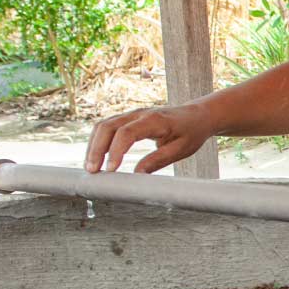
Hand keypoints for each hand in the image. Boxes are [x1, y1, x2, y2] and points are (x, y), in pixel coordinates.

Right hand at [84, 104, 214, 173]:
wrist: (197, 115)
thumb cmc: (191, 132)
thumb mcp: (180, 149)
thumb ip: (158, 160)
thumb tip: (137, 175)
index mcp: (155, 120)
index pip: (127, 133)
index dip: (115, 151)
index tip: (110, 170)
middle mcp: (139, 114)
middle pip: (108, 126)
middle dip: (96, 149)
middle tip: (92, 172)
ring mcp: (132, 114)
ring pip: (103, 125)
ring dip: (94, 146)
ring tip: (91, 168)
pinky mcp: (128, 119)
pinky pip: (107, 127)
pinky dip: (98, 142)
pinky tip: (97, 158)